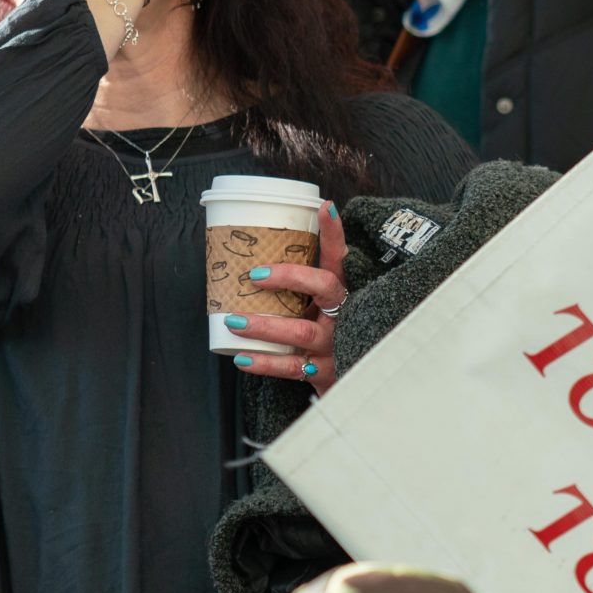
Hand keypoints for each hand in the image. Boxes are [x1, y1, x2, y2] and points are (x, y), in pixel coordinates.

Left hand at [228, 202, 346, 394]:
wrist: (358, 383)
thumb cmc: (332, 341)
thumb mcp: (326, 313)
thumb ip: (305, 293)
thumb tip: (257, 265)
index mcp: (344, 295)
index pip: (340, 260)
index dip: (334, 234)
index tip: (325, 208)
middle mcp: (344, 316)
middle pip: (324, 288)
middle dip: (290, 277)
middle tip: (254, 275)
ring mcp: (336, 344)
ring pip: (301, 331)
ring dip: (265, 325)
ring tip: (234, 320)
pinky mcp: (325, 372)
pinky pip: (291, 368)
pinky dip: (265, 363)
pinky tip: (243, 358)